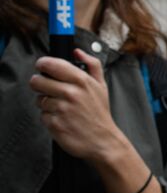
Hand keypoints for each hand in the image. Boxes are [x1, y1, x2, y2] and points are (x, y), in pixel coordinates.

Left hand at [30, 49, 127, 165]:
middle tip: (48, 89)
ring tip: (61, 108)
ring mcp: (62, 109)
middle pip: (37, 81)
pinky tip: (62, 118)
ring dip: (46, 103)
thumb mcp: (101, 86)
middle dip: (39, 84)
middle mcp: (71, 93)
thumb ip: (91, 65)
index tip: (42, 67)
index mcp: (82, 81)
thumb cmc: (100, 113)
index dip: (42, 64)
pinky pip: (42, 115)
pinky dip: (49, 117)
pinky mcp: (54, 123)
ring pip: (39, 99)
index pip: (51, 64)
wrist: (103, 140)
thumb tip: (78, 51)